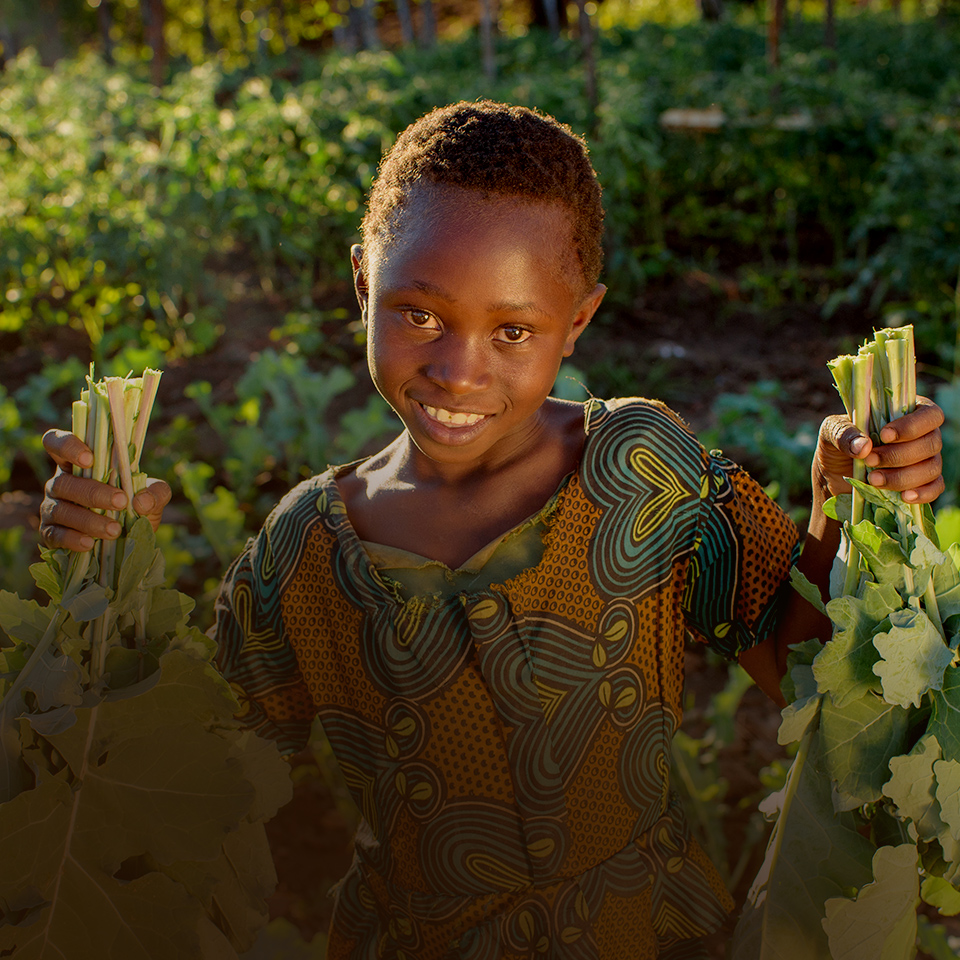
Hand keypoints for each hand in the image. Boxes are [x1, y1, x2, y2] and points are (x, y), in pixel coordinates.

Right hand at [39, 428, 171, 551]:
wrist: (131, 538)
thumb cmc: (135, 505)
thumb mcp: (153, 496)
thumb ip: (156, 492)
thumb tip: (142, 501)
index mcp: (78, 463)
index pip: (56, 443)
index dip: (67, 446)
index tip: (89, 458)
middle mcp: (60, 483)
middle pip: (64, 482)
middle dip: (93, 492)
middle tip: (120, 501)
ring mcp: (52, 508)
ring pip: (60, 510)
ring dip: (88, 520)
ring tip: (114, 529)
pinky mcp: (50, 533)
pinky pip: (54, 535)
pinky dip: (72, 539)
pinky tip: (89, 543)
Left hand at [814, 396, 944, 504]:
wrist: (835, 478)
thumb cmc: (839, 445)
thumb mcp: (831, 433)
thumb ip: (843, 433)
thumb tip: (863, 446)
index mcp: (906, 413)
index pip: (928, 413)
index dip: (912, 425)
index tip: (885, 436)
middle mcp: (922, 435)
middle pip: (931, 442)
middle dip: (899, 455)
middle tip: (870, 460)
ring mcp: (926, 460)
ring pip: (932, 467)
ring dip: (903, 476)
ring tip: (873, 480)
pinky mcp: (923, 483)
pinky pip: (935, 487)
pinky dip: (922, 493)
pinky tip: (904, 496)